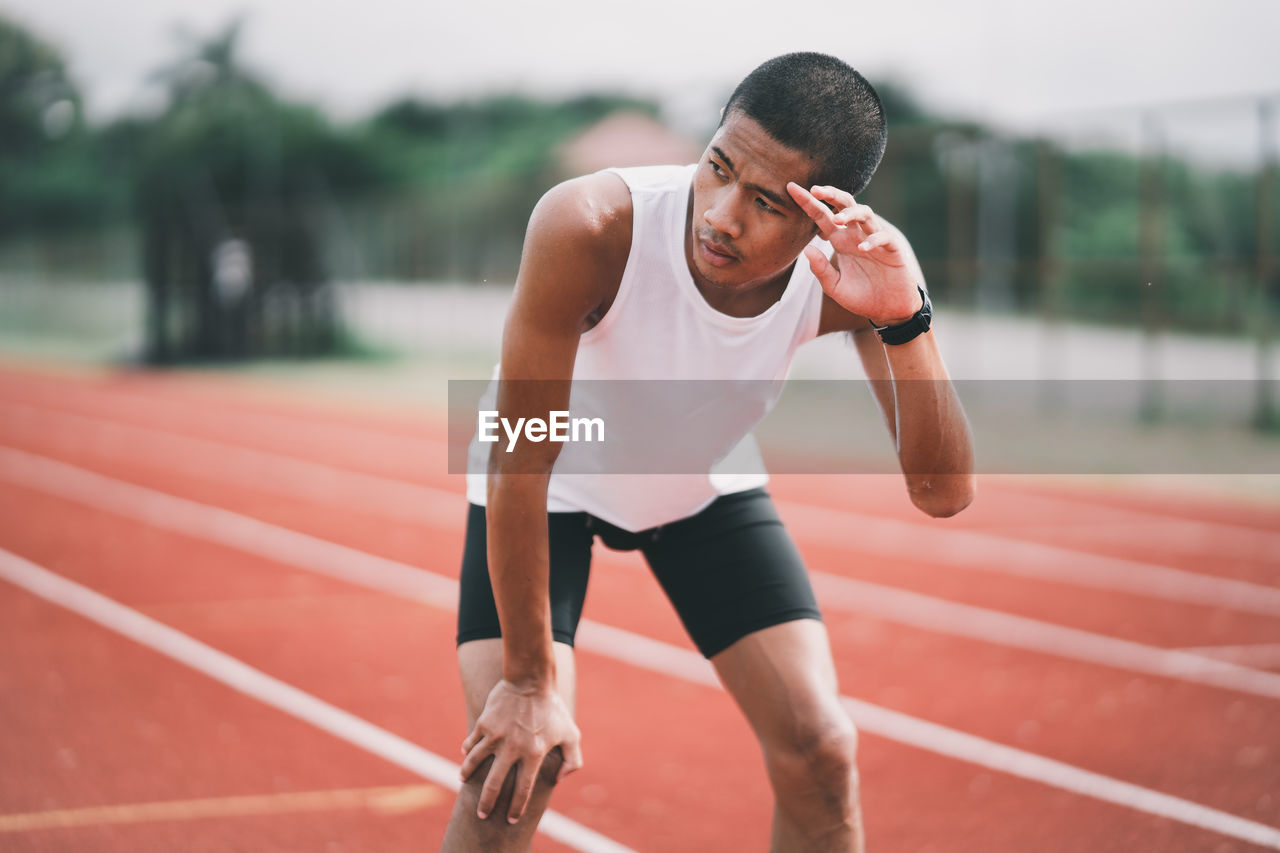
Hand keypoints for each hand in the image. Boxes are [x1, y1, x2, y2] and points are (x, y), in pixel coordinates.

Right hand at [459, 679, 583, 823]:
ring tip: (463, 781)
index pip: (523, 789)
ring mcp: (495, 736)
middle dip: (486, 803)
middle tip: (481, 814)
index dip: (516, 808)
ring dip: (467, 775)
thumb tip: (560, 779)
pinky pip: (471, 742)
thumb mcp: (571, 733)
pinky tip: (466, 755)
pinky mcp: (484, 724)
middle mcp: (512, 748)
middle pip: (494, 784)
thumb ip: (573, 759)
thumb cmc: (552, 708)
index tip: (510, 819)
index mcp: (534, 753)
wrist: (531, 679)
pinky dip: (467, 751)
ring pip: (474, 763)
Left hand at [786, 182, 925, 326]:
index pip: (822, 216)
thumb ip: (820, 270)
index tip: (790, 188)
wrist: (888, 309)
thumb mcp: (834, 287)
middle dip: (831, 194)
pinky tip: (862, 248)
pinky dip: (873, 240)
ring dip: (851, 213)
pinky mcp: (892, 249)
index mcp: (840, 241)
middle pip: (845, 205)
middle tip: (815, 189)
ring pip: (865, 214)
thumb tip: (806, 249)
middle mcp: (856, 235)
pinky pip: (883, 237)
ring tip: (837, 219)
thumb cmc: (861, 297)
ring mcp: (874, 239)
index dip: (807, 202)